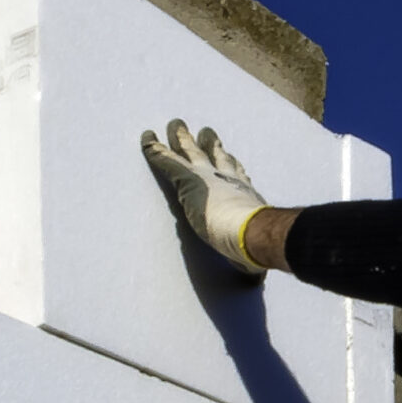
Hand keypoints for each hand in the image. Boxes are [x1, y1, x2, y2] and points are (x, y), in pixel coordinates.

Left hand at [141, 119, 268, 276]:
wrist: (248, 232)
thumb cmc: (254, 246)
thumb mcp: (252, 253)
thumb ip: (249, 264)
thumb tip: (255, 278)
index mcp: (244, 195)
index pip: (237, 175)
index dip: (233, 165)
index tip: (232, 157)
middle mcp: (227, 179)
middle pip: (215, 155)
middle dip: (209, 142)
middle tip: (205, 130)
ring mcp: (206, 177)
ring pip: (190, 151)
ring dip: (181, 137)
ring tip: (175, 124)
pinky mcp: (187, 180)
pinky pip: (166, 160)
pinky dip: (155, 149)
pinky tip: (146, 139)